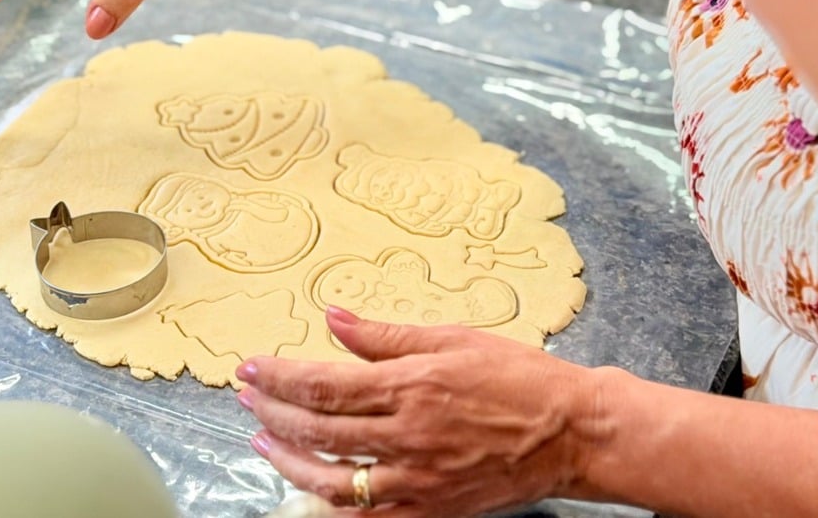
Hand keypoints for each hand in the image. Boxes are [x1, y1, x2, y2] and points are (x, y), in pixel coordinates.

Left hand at [235, 308, 613, 516]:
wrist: (570, 432)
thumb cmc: (518, 378)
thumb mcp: (453, 339)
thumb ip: (387, 336)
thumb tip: (334, 318)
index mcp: (412, 386)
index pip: (324, 384)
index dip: (279, 377)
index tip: (251, 368)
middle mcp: (408, 435)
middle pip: (319, 431)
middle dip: (272, 414)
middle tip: (247, 399)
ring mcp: (418, 479)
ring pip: (334, 481)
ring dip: (290, 462)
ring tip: (265, 444)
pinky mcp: (431, 510)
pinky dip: (333, 510)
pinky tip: (310, 493)